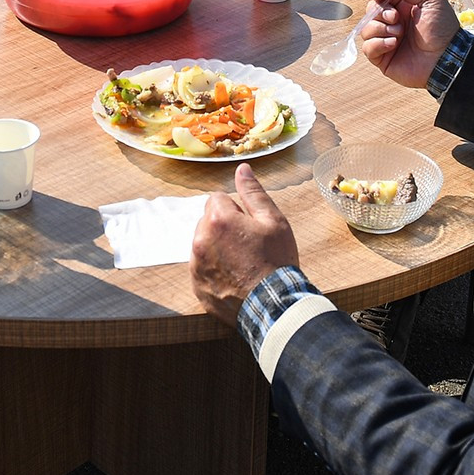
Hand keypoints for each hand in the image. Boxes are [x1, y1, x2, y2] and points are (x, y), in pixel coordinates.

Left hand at [190, 163, 299, 324]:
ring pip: (203, 244)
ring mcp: (196, 265)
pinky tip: (234, 278)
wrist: (275, 306)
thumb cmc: (277, 261)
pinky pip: (202, 268)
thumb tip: (242, 169)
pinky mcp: (197, 286)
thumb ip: (253, 192)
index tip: (250, 227)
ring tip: (242, 263)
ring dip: (217, 248)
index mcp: (218, 219)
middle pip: (208, 221)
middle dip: (224, 227)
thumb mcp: (273, 220)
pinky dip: (214, 270)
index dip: (236, 211)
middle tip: (248, 245)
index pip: (217, 199)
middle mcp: (200, 240)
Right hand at [360, 0, 460, 88]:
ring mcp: (386, 40)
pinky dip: (378, 44)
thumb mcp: (431, 0)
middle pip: (371, 10)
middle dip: (381, 12)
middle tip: (396, 18)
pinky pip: (367, 47)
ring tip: (399, 34)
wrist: (446, 58)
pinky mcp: (382, 57)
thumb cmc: (443, 30)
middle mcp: (393, 23)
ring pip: (366, 28)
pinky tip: (393, 44)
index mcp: (403, 8)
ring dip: (380, 28)